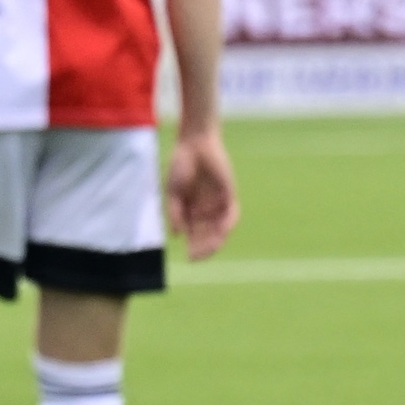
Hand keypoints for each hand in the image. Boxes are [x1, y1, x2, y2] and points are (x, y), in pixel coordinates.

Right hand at [167, 127, 238, 261]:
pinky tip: (220, 232)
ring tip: (209, 248)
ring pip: (220, 228)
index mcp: (191, 212)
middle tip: (198, 256)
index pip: (195, 235)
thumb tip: (177, 235)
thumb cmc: (181, 167)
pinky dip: (226, 224)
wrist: (193, 145)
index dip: (194, 247)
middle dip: (204, 247)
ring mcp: (218, 203)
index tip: (190, 258)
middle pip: (208, 235)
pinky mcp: (229, 194)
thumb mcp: (174, 194)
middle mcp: (206, 210)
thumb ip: (175, 213)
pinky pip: (231, 213)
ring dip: (215, 240)